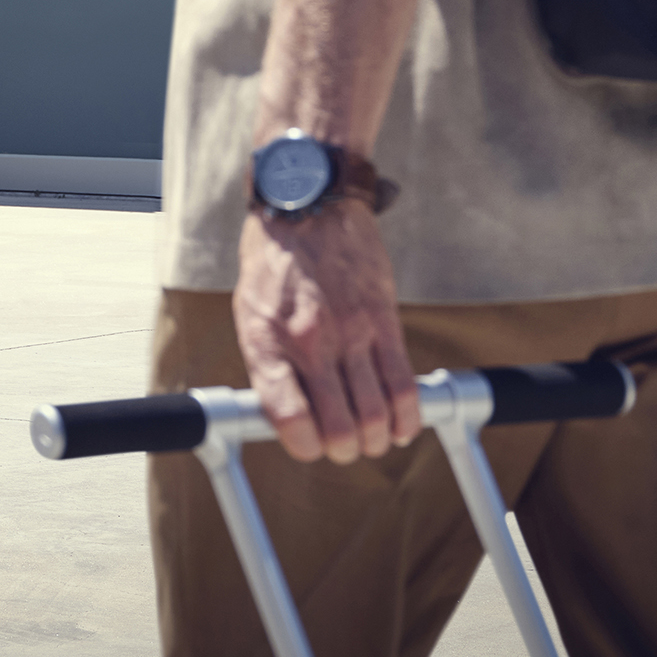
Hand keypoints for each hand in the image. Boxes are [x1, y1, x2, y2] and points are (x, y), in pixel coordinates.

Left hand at [235, 200, 421, 464]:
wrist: (308, 206)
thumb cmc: (273, 265)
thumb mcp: (250, 313)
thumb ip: (268, 364)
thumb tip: (286, 417)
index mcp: (267, 342)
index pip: (289, 418)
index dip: (304, 446)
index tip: (310, 445)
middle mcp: (308, 342)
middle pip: (339, 428)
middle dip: (344, 450)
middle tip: (344, 445)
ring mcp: (350, 333)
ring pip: (375, 416)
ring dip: (376, 440)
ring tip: (371, 438)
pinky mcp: (384, 321)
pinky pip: (404, 386)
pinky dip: (406, 418)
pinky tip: (401, 426)